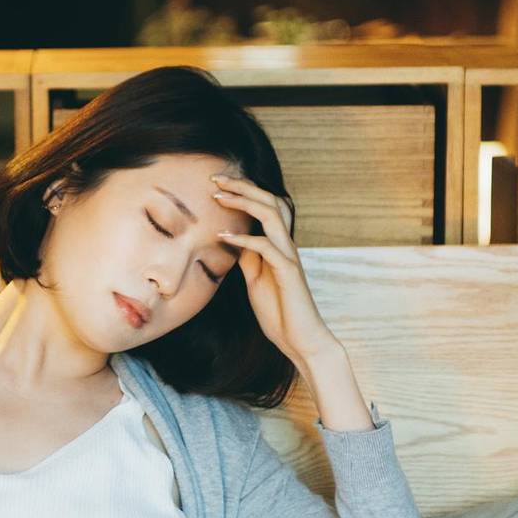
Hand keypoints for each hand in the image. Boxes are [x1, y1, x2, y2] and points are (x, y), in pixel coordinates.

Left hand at [211, 172, 339, 363]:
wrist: (299, 339)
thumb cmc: (279, 310)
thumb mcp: (255, 279)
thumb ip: (248, 257)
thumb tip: (233, 239)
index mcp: (278, 246)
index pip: (265, 207)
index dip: (244, 191)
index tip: (218, 184)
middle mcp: (285, 246)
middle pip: (270, 201)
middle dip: (244, 186)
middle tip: (217, 178)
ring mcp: (288, 257)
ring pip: (272, 216)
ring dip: (244, 202)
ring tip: (219, 196)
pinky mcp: (288, 273)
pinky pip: (267, 248)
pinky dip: (244, 238)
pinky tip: (224, 236)